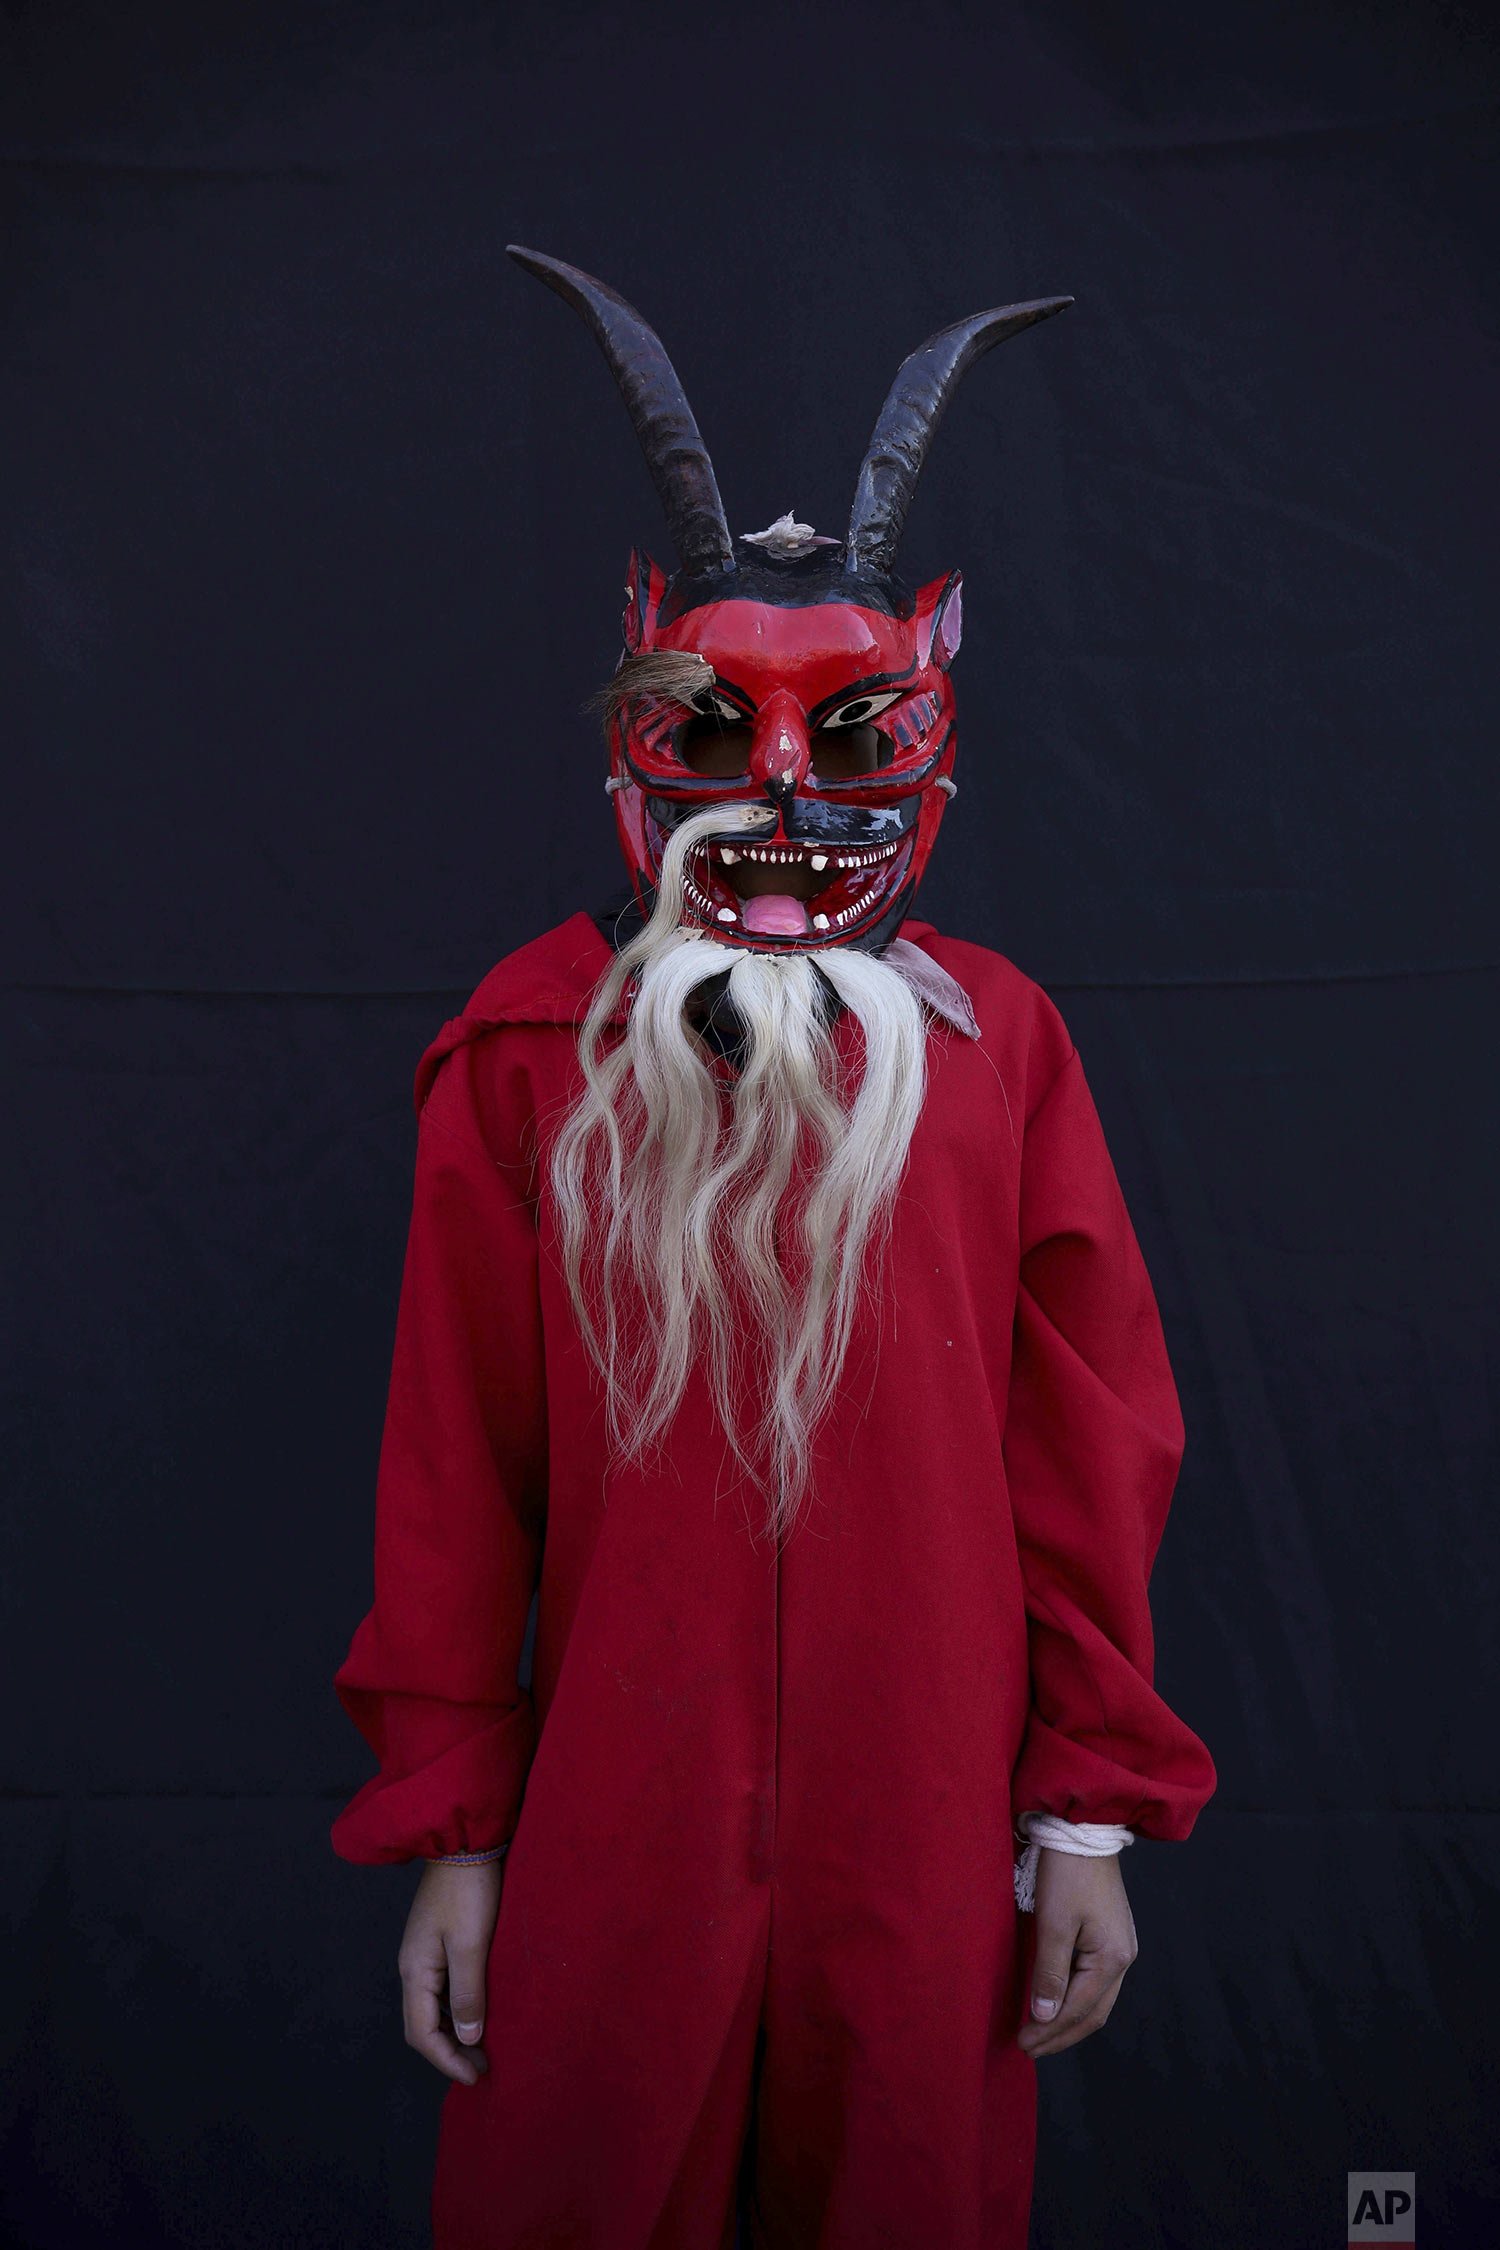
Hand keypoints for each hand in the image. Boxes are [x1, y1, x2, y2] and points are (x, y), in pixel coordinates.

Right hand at [397, 1857, 504, 2085]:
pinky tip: (477, 2011)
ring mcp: (423, 1952)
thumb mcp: (471, 1944)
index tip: (476, 2077)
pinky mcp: (437, 1940)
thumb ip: (467, 1993)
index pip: (421, 2033)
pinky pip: (441, 1988)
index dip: (447, 2061)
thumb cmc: (469, 1890)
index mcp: (414, 1969)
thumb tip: (465, 2039)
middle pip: (421, 2024)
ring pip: (431, 2007)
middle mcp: (412, 1965)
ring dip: (452, 2031)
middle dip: (448, 2052)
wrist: (465, 1839)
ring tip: (482, 2046)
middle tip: (482, 2067)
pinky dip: (456, 2008)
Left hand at [1016, 1848, 1137, 2058]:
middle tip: (1029, 2048)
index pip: (1079, 2011)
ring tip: (1041, 2034)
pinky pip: (1095, 1982)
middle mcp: (1123, 1958)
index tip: (1023, 2043)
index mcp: (1112, 1959)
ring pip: (1097, 2000)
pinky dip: (1076, 2000)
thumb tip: (1044, 2016)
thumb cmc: (1067, 1874)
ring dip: (1069, 2021)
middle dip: (1061, 2034)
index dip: (1050, 2031)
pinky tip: (1059, 2004)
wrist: (1084, 1831)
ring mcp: (1120, 1947)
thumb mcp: (1053, 1924)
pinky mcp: (1111, 1936)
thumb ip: (1049, 1974)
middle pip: (1093, 2013)